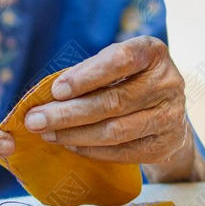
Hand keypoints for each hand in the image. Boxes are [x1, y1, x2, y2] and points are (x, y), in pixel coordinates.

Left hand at [22, 37, 204, 181]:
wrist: (169, 118)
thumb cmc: (132, 84)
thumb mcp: (118, 68)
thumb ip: (91, 75)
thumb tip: (46, 97)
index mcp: (153, 53)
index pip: (120, 60)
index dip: (86, 76)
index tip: (56, 90)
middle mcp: (167, 83)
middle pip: (112, 101)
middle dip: (68, 113)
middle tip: (36, 120)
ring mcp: (169, 117)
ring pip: (114, 131)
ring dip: (74, 135)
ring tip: (47, 134)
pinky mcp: (162, 146)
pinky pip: (120, 152)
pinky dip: (90, 150)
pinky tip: (70, 145)